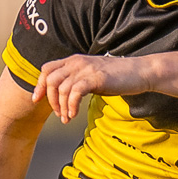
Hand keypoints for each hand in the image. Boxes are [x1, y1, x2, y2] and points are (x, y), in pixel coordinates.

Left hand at [32, 53, 147, 123]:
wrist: (139, 72)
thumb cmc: (117, 77)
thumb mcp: (92, 74)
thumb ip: (77, 79)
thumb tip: (64, 94)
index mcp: (74, 60)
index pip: (47, 69)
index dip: (39, 85)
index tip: (38, 100)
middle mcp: (77, 62)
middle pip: (51, 80)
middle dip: (51, 100)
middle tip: (59, 114)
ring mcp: (86, 69)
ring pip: (62, 88)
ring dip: (62, 107)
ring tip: (67, 118)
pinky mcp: (95, 78)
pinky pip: (75, 93)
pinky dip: (71, 106)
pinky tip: (74, 115)